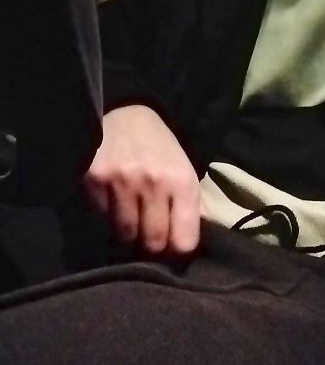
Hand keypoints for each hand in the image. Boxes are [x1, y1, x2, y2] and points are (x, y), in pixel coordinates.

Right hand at [83, 105, 199, 253]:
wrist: (125, 111)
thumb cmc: (160, 150)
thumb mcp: (184, 172)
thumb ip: (190, 208)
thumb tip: (190, 246)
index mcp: (182, 182)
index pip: (183, 241)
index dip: (178, 253)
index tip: (172, 252)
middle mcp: (153, 182)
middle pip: (153, 243)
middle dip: (152, 248)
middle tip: (150, 241)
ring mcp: (122, 181)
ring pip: (125, 235)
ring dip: (129, 235)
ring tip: (131, 220)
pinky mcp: (95, 179)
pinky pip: (103, 218)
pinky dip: (108, 218)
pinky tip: (114, 203)